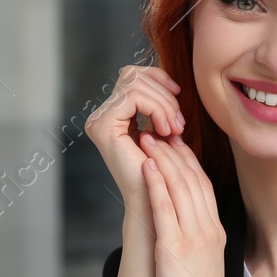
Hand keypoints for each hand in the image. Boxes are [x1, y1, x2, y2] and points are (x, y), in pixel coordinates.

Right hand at [84, 64, 184, 209]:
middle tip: (178, 124)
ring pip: (135, 84)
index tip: (178, 95)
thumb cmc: (163, 172)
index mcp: (113, 115)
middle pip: (133, 75)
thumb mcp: (163, 130)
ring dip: (164, 104)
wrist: (155, 202)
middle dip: (164, 95)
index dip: (158, 78)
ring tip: (174, 130)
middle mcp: (101, 116)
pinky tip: (165, 131)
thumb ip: (161, 105)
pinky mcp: (103, 127)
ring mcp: (99, 121)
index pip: (132, 75)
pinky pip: (134, 97)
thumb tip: (172, 84)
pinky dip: (157, 109)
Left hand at [140, 131, 226, 276]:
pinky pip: (166, 208)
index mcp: (215, 232)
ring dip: (163, 158)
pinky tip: (146, 165)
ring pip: (180, 187)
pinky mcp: (175, 249)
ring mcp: (193, 238)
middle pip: (192, 179)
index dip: (188, 160)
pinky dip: (156, 183)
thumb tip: (178, 228)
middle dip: (174, 151)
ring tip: (148, 136)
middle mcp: (208, 229)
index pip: (202, 185)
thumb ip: (194, 240)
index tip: (174, 143)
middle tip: (158, 129)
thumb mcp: (204, 264)